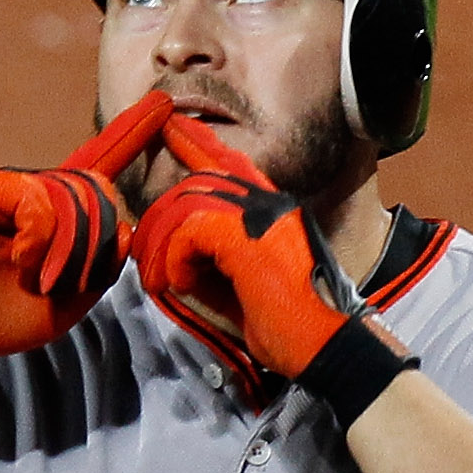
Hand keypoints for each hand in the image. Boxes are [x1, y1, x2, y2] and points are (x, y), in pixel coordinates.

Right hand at [0, 89, 173, 357]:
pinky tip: (23, 258)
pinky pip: (35, 194)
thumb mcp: (67, 304)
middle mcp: (36, 194)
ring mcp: (8, 188)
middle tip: (62, 284)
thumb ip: (102, 268)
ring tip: (37, 279)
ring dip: (66, 247)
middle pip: (96, 192)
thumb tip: (125, 228)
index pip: (100, 165)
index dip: (131, 134)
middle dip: (94, 244)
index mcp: (58, 218)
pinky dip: (39, 233)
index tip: (166, 106)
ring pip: (71, 194)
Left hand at [133, 114, 392, 382]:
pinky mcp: (246, 235)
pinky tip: (183, 284)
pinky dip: (175, 260)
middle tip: (145, 252)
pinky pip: (188, 230)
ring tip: (162, 279)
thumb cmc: (289, 328)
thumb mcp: (240, 288)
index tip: (172, 127)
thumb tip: (172, 261)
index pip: (231, 162)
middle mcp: (269, 202)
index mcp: (274, 210)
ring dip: (163, 244)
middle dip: (161, 214)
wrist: (326, 346)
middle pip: (199, 180)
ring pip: (186, 202)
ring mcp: (260, 214)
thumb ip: (210, 266)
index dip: (198, 141)